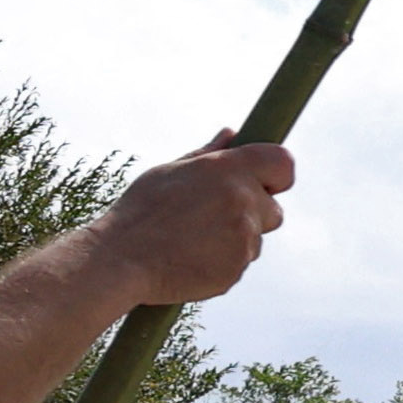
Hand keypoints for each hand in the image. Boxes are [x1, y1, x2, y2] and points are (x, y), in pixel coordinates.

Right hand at [93, 132, 294, 305]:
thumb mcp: (169, 172)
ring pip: (255, 240)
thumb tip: (232, 133)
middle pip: (274, 210)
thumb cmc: (139, 211)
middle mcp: (242, 199)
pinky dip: (223, 263)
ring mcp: (243, 236)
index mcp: (227, 169)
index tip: (266, 184)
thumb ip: (208, 154)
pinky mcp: (237, 268)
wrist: (119, 259)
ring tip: (192, 241)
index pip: (284, 163)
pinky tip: (190, 260)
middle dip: (254, 215)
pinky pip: (240, 264)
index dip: (277, 175)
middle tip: (212, 219)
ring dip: (235, 241)